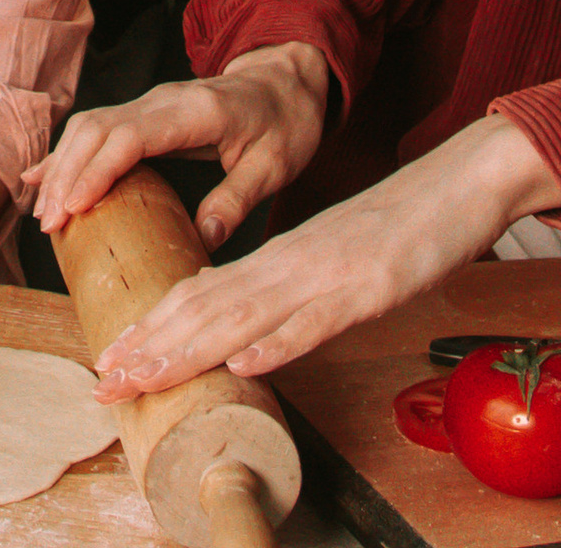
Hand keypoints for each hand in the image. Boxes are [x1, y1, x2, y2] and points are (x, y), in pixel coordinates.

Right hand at [28, 42, 328, 251]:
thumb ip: (238, 198)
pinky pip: (96, 129)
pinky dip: (67, 154)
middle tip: (49, 225)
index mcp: (193, 111)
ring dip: (61, 166)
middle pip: (97, 129)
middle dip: (66, 174)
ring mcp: (148, 104)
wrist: (284, 82)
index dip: (97, 171)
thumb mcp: (275, 165)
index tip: (73, 207)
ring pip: (89, 127)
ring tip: (44, 214)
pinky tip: (42, 177)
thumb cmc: (283, 122)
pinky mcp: (143, 114)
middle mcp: (160, 102)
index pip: (131, 137)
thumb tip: (206, 238)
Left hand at [91, 113, 560, 396]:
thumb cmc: (399, 227)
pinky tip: (247, 363)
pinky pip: (318, 318)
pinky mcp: (370, 286)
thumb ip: (288, 294)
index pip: (198, 293)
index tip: (110, 360)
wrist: (458, 182)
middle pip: (206, 305)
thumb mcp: (333, 262)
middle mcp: (290, 264)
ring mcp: (327, 274)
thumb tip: (247, 340)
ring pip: (246, 313)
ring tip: (145, 374)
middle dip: (150, 346)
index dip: (151, 328)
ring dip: (190, 348)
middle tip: (102, 378)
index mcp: (279, 258)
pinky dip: (280, 343)